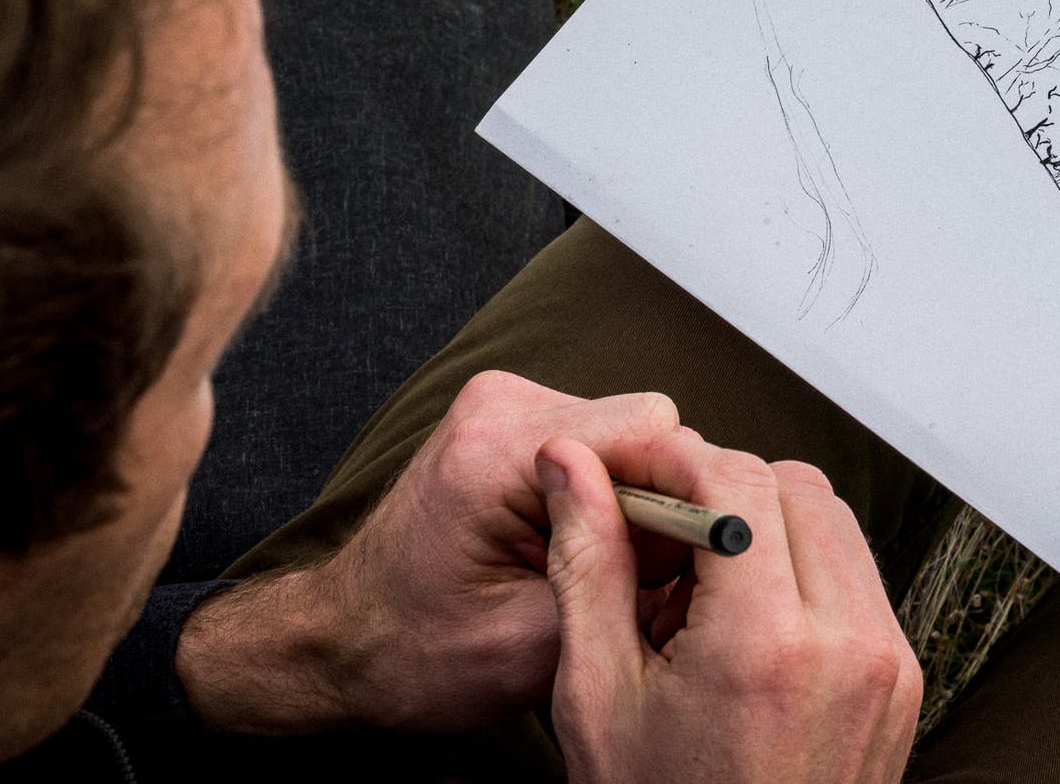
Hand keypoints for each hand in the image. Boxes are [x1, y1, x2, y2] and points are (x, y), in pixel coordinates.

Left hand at [177, 370, 680, 732]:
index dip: (689, 497)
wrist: (341, 644)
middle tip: (638, 579)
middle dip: (659, 504)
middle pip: (646, 428)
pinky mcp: (509, 420)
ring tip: (598, 567)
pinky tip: (577, 546)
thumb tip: (719, 547)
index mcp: (496, 451)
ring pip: (629, 434)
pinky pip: (599, 441)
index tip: (695, 560)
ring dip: (631, 502)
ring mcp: (502, 405)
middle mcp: (500, 405)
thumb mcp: (541, 643)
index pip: (649, 430)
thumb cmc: (414, 654)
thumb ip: (628, 585)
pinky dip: (605, 495)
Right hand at [539, 431, 921, 782]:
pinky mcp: (903, 678)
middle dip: (722, 490)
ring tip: (701, 584)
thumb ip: (590, 563)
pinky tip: (745, 618)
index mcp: (767, 646)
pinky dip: (803, 568)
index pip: (739, 482)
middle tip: (661, 533)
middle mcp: (847, 644)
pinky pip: (858, 575)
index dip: (678, 463)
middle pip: (794, 486)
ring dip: (767, 523)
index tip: (634, 478)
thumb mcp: (598, 695)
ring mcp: (887, 663)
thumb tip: (572, 468)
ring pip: (834, 521)